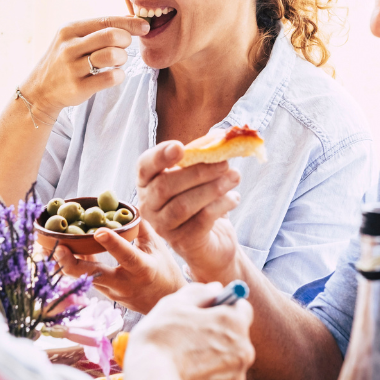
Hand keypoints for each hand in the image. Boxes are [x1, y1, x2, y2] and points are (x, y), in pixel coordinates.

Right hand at [22, 16, 148, 118]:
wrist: (40, 90)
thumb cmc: (65, 60)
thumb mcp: (75, 39)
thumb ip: (101, 28)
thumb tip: (131, 18)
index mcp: (70, 30)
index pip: (106, 21)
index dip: (129, 23)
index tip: (144, 27)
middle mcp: (69, 46)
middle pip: (111, 36)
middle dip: (126, 40)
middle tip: (125, 47)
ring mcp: (72, 67)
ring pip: (111, 56)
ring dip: (122, 58)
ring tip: (118, 61)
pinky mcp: (78, 88)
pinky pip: (109, 78)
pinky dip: (119, 76)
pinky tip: (114, 75)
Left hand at [53, 219, 186, 314]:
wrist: (165, 301)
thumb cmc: (164, 270)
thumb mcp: (157, 247)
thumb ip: (140, 227)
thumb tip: (126, 207)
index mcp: (142, 268)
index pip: (126, 256)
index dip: (113, 244)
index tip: (98, 231)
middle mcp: (125, 283)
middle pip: (94, 276)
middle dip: (73, 264)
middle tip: (58, 249)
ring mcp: (113, 292)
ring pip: (85, 278)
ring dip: (67, 264)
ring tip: (50, 248)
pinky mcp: (105, 294)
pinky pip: (87, 278)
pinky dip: (75, 265)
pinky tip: (62, 252)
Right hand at [124, 282, 254, 379]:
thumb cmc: (160, 341)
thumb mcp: (173, 305)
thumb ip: (199, 293)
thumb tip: (215, 289)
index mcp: (233, 322)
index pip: (242, 307)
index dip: (224, 306)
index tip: (206, 311)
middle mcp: (244, 349)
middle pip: (236, 335)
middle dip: (217, 334)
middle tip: (189, 336)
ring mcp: (236, 377)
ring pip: (227, 360)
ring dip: (212, 358)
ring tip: (183, 360)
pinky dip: (207, 379)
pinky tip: (185, 378)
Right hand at [136, 141, 242, 283]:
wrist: (212, 242)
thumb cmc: (201, 202)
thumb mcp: (199, 177)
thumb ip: (202, 157)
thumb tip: (221, 137)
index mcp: (148, 183)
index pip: (145, 167)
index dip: (159, 156)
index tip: (180, 147)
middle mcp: (149, 205)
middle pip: (165, 186)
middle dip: (197, 172)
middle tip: (224, 163)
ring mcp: (163, 226)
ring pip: (183, 205)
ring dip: (213, 188)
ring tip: (235, 177)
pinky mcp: (183, 242)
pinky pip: (201, 221)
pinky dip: (221, 206)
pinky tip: (234, 198)